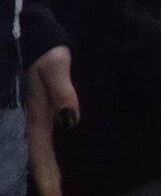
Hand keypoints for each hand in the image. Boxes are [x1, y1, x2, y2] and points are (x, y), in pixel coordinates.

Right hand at [24, 45, 76, 195]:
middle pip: (36, 161)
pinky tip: (50, 171)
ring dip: (44, 174)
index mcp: (34, 117)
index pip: (40, 156)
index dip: (47, 178)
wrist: (34, 38)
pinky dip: (43, 161)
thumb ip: (63, 92)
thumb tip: (71, 120)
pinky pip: (37, 145)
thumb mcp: (56, 67)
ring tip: (54, 193)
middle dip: (45, 183)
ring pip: (34, 155)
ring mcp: (30, 121)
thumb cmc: (46, 54)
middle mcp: (29, 124)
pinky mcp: (34, 116)